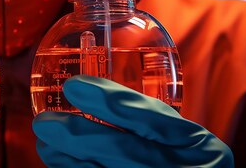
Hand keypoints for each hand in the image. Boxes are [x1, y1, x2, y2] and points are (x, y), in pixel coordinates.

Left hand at [33, 76, 232, 166]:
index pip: (151, 119)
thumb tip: (88, 92)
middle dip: (80, 135)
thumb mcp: (188, 139)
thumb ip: (152, 120)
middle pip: (126, 151)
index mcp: (200, 146)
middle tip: (44, 123)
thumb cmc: (190, 163)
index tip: (73, 86)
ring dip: (71, 163)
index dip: (109, 101)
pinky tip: (61, 167)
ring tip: (46, 147)